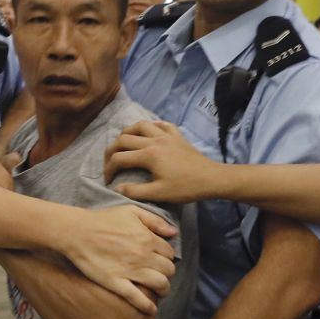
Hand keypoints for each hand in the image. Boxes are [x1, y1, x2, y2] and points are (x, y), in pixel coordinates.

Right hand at [57, 206, 175, 314]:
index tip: (160, 260)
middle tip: (159, 274)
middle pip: (168, 270)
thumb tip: (174, 232)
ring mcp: (130, 271)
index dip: (167, 257)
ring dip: (163, 289)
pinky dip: (147, 306)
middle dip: (167, 273)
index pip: (170, 253)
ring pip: (160, 284)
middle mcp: (143, 256)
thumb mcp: (131, 211)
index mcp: (147, 238)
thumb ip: (155, 221)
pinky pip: (138, 298)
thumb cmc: (102, 220)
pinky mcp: (116, 283)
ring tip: (159, 290)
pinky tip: (151, 309)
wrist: (77, 232)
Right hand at [104, 121, 222, 202]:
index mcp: (148, 155)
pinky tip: (149, 133)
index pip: (119, 158)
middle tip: (109, 162)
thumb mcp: (159, 194)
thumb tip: (117, 188)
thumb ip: (135, 191)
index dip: (109, 169)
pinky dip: (152, 126)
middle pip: (124, 138)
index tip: (108, 180)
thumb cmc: (185, 188)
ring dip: (128, 132)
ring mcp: (166, 135)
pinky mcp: (177, 135)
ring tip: (124, 143)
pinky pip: (161, 124)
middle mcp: (154, 140)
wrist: (211, 179)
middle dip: (112, 150)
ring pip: (140, 125)